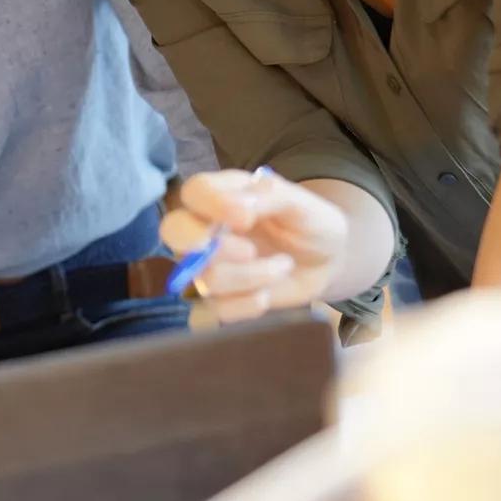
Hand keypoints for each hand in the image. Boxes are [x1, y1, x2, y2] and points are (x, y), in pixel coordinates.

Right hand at [162, 170, 346, 324]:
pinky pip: (218, 308)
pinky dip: (249, 303)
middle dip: (207, 246)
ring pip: (204, 276)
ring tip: (283, 266)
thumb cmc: (311, 223)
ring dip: (252, 276)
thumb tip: (240, 209)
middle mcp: (206, 227)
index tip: (246, 218)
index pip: (194, 192)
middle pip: (172, 231)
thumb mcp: (301, 202)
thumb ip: (270, 196)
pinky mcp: (219, 298)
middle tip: (249, 251)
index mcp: (222, 194)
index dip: (211, 205)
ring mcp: (208, 265)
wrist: (328, 261)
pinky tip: (269, 292)